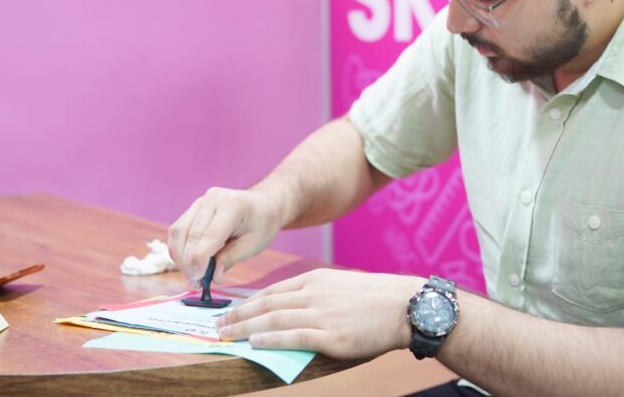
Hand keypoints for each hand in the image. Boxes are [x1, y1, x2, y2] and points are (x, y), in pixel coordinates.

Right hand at [168, 187, 285, 286]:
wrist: (263, 204)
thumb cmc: (262, 224)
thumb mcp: (253, 245)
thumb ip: (231, 259)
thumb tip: (213, 277)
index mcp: (232, 205)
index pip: (209, 235)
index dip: (199, 260)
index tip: (198, 280)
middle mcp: (213, 198)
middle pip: (190, 234)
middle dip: (189, 263)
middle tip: (196, 283)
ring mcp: (201, 201)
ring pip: (178, 231)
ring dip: (180, 257)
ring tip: (191, 275)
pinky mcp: (193, 207)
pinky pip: (178, 230)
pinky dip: (179, 249)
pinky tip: (188, 263)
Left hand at [216, 268, 423, 359]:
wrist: (405, 306)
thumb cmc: (376, 300)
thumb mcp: (341, 287)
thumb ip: (317, 296)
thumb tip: (292, 312)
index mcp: (316, 280)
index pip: (273, 291)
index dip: (248, 302)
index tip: (230, 310)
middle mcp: (314, 293)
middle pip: (267, 304)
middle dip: (238, 315)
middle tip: (217, 324)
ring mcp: (322, 314)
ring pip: (274, 320)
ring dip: (245, 328)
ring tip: (226, 336)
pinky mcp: (331, 335)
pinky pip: (294, 337)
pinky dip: (271, 340)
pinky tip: (254, 343)